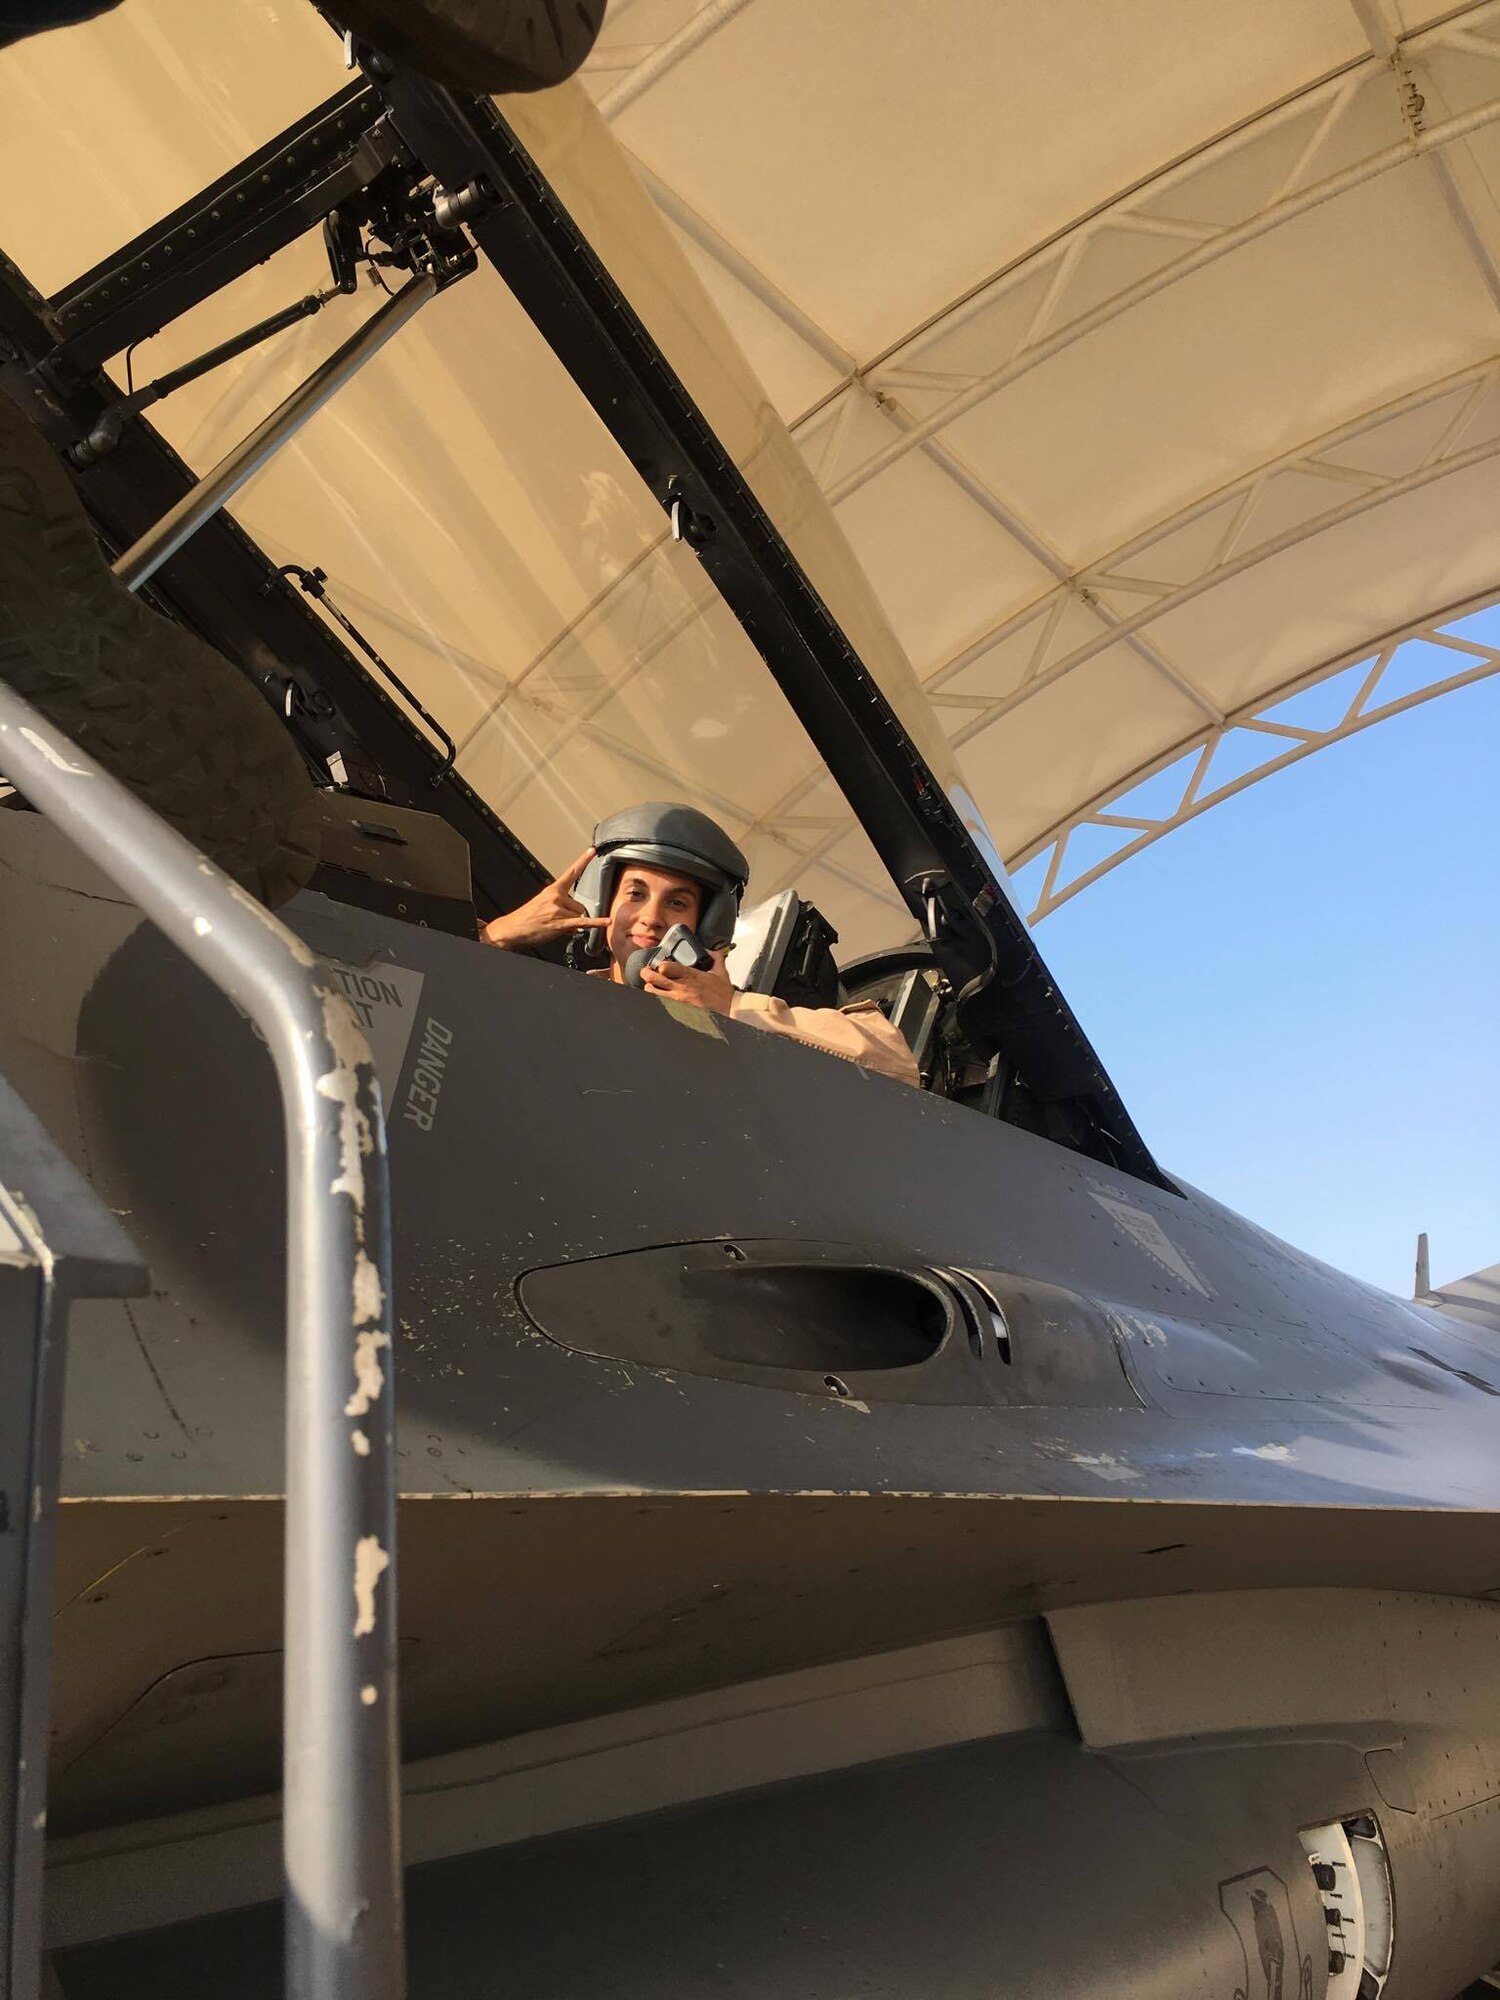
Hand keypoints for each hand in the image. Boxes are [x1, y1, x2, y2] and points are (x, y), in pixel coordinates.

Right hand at [481, 848, 607, 951]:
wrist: (512, 928)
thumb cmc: (526, 918)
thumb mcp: (542, 905)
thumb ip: (561, 908)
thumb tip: (575, 921)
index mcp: (552, 890)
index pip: (571, 872)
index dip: (582, 861)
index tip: (592, 851)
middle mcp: (556, 897)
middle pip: (580, 905)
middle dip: (573, 915)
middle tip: (556, 920)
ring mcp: (558, 909)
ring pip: (579, 916)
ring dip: (572, 924)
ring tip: (555, 926)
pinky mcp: (560, 922)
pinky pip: (582, 922)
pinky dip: (595, 923)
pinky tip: (605, 921)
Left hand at [640, 951, 735, 1016]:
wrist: (730, 1011)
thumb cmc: (724, 995)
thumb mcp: (721, 972)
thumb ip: (714, 958)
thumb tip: (708, 950)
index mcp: (690, 975)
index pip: (666, 967)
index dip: (658, 965)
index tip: (659, 965)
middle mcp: (681, 987)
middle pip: (653, 978)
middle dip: (647, 974)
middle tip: (647, 973)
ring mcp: (678, 1001)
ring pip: (652, 992)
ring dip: (650, 988)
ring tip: (652, 987)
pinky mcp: (678, 1011)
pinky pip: (660, 1004)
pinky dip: (657, 1000)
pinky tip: (659, 999)